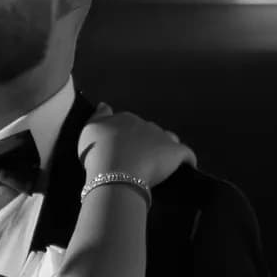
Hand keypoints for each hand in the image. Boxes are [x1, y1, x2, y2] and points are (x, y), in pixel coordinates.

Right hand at [79, 110, 195, 189]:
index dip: (124, 137)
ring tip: (158, 164)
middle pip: (148, 132)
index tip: (119, 150)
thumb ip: (98, 117)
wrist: (115, 171)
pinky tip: (185, 168)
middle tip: (135, 161)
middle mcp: (145, 125)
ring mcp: (162, 138)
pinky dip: (187, 161)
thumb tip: (104, 104)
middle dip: (144, 143)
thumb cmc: (97, 152)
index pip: (128, 124)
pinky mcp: (176, 153)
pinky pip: (187, 155)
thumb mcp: (89, 131)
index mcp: (125, 119)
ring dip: (165, 148)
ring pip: (168, 139)